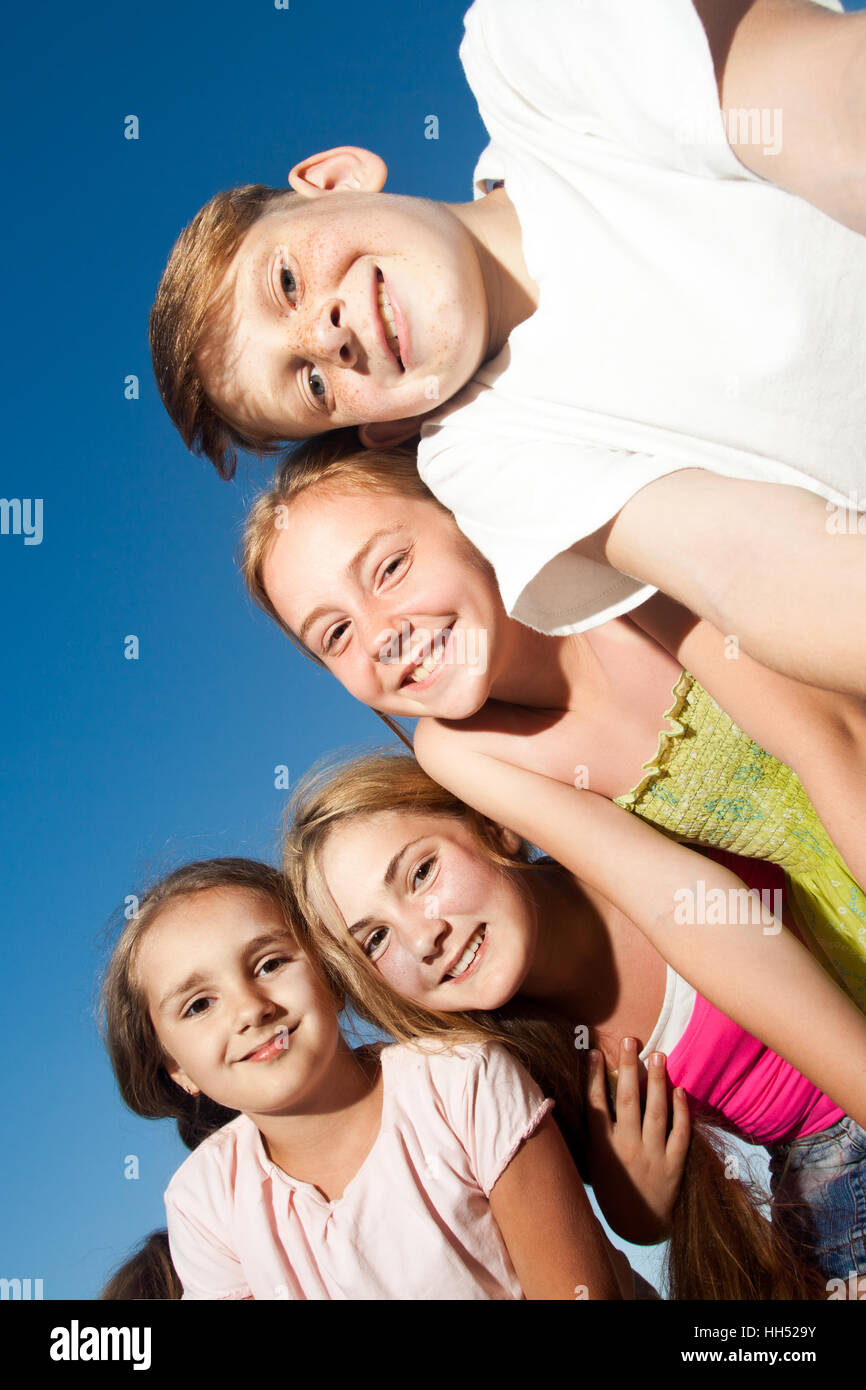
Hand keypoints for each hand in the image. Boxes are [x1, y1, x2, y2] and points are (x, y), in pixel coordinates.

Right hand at [586, 1037, 690, 1244]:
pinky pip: (680, 1133)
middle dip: (628, 1068)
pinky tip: (679, 1090)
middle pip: (627, 1100)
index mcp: (603, 1148)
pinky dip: (681, 1111)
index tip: (595, 1053)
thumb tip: (590, 1098)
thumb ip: (594, 1134)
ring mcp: (652, 1157)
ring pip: (655, 1112)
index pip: (596, 1105)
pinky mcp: (674, 1166)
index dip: (594, 1077)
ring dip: (656, 1082)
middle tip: (631, 1041)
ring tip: (658, 1056)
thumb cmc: (614, 1190)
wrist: (639, 1227)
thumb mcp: (595, 1163)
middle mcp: (627, 1148)